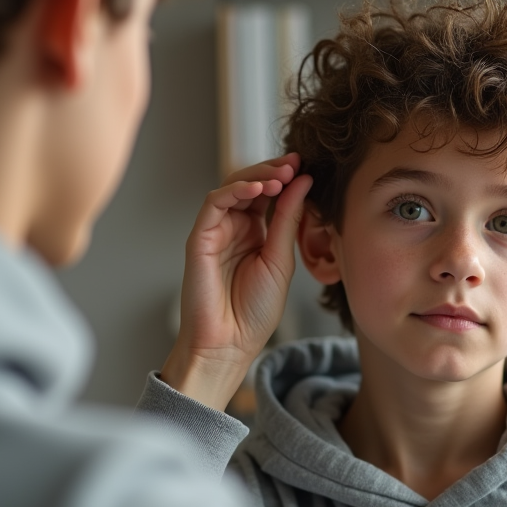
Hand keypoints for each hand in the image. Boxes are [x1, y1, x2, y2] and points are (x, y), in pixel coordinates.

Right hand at [161, 154, 312, 410]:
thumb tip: (303, 182)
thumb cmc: (255, 312)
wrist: (230, 344)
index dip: (286, 177)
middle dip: (273, 170)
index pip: (269, 194)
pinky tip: (258, 189)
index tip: (306, 164)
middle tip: (295, 162)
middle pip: (251, 185)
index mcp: (256, 234)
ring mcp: (216, 231)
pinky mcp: (200, 237)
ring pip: (232, 187)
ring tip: (281, 175)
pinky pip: (215, 204)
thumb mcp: (281, 259)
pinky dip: (235, 191)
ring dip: (257, 176)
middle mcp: (235, 228)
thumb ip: (288, 219)